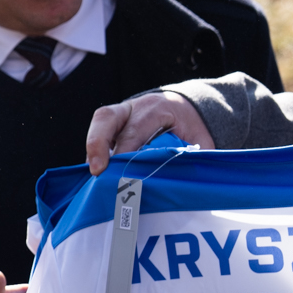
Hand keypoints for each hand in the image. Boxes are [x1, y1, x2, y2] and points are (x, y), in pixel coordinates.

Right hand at [85, 91, 216, 173]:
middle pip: (107, 117)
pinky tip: (99, 174)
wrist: (186, 110)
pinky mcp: (112, 126)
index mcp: (157, 108)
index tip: (121, 176)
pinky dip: (95, 154)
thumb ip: (189, 158)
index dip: (124, 152)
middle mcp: (134, 107)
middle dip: (98, 144)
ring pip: (99, 123)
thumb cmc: (192, 128)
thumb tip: (178, 185)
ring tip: (94, 175)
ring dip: (93, 149)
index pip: (134, 129)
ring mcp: (120, 114)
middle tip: (97, 171)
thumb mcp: (199, 141)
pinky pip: (98, 135)